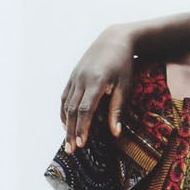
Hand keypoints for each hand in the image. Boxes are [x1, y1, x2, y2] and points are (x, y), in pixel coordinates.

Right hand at [61, 27, 135, 150]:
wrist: (114, 40)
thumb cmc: (124, 65)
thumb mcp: (125, 86)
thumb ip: (118, 109)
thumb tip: (115, 133)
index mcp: (97, 81)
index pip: (86, 109)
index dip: (82, 127)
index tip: (82, 144)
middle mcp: (82, 80)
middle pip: (73, 110)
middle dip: (72, 132)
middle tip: (71, 150)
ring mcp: (75, 77)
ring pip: (66, 105)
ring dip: (66, 125)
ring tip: (68, 142)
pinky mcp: (72, 76)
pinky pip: (64, 97)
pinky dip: (63, 112)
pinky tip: (65, 125)